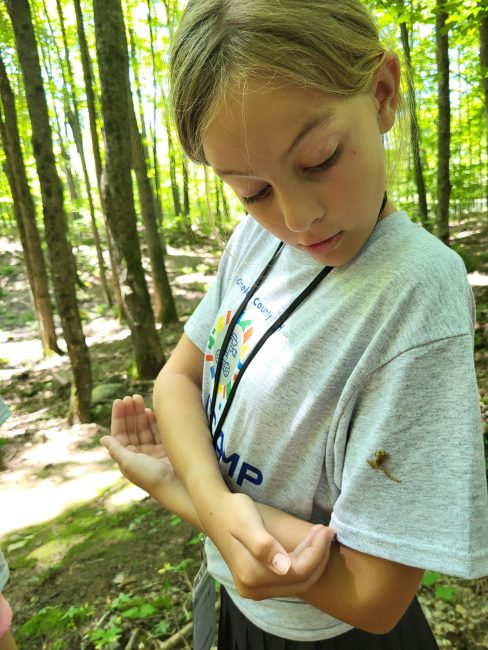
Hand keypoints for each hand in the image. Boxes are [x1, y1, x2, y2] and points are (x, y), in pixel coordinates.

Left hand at [101, 394, 173, 494]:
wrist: (178, 486)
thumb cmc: (151, 477)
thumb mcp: (129, 463)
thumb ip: (116, 449)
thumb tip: (103, 438)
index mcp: (127, 458)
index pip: (119, 433)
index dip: (118, 417)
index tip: (119, 401)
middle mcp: (138, 454)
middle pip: (131, 428)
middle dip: (130, 412)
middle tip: (131, 397)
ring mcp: (153, 450)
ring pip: (144, 427)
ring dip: (141, 413)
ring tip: (139, 398)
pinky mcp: (166, 448)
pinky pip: (157, 430)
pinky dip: (153, 420)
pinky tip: (150, 411)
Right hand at [201, 490, 334, 599]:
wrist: (216, 513)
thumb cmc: (234, 511)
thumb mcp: (247, 522)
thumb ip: (263, 545)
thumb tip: (283, 567)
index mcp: (252, 575)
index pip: (298, 572)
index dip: (317, 552)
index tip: (325, 529)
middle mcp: (253, 589)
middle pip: (301, 582)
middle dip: (318, 557)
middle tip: (326, 531)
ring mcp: (254, 590)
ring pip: (297, 584)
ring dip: (313, 562)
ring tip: (319, 536)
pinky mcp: (257, 585)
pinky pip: (289, 582)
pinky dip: (303, 565)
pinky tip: (306, 547)